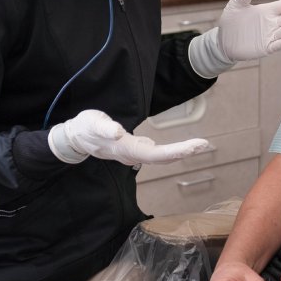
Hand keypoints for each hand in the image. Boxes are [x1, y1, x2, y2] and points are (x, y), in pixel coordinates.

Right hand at [49, 109, 210, 166]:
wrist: (76, 137)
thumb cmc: (85, 128)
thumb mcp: (92, 123)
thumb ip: (105, 129)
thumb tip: (118, 133)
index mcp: (126, 149)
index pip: (156, 154)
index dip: (176, 151)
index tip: (194, 146)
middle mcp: (132, 155)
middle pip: (163, 157)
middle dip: (184, 151)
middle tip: (204, 144)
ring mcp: (133, 153)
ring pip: (161, 156)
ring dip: (180, 152)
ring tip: (199, 146)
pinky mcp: (134, 149)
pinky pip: (156, 153)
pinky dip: (171, 151)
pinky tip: (183, 149)